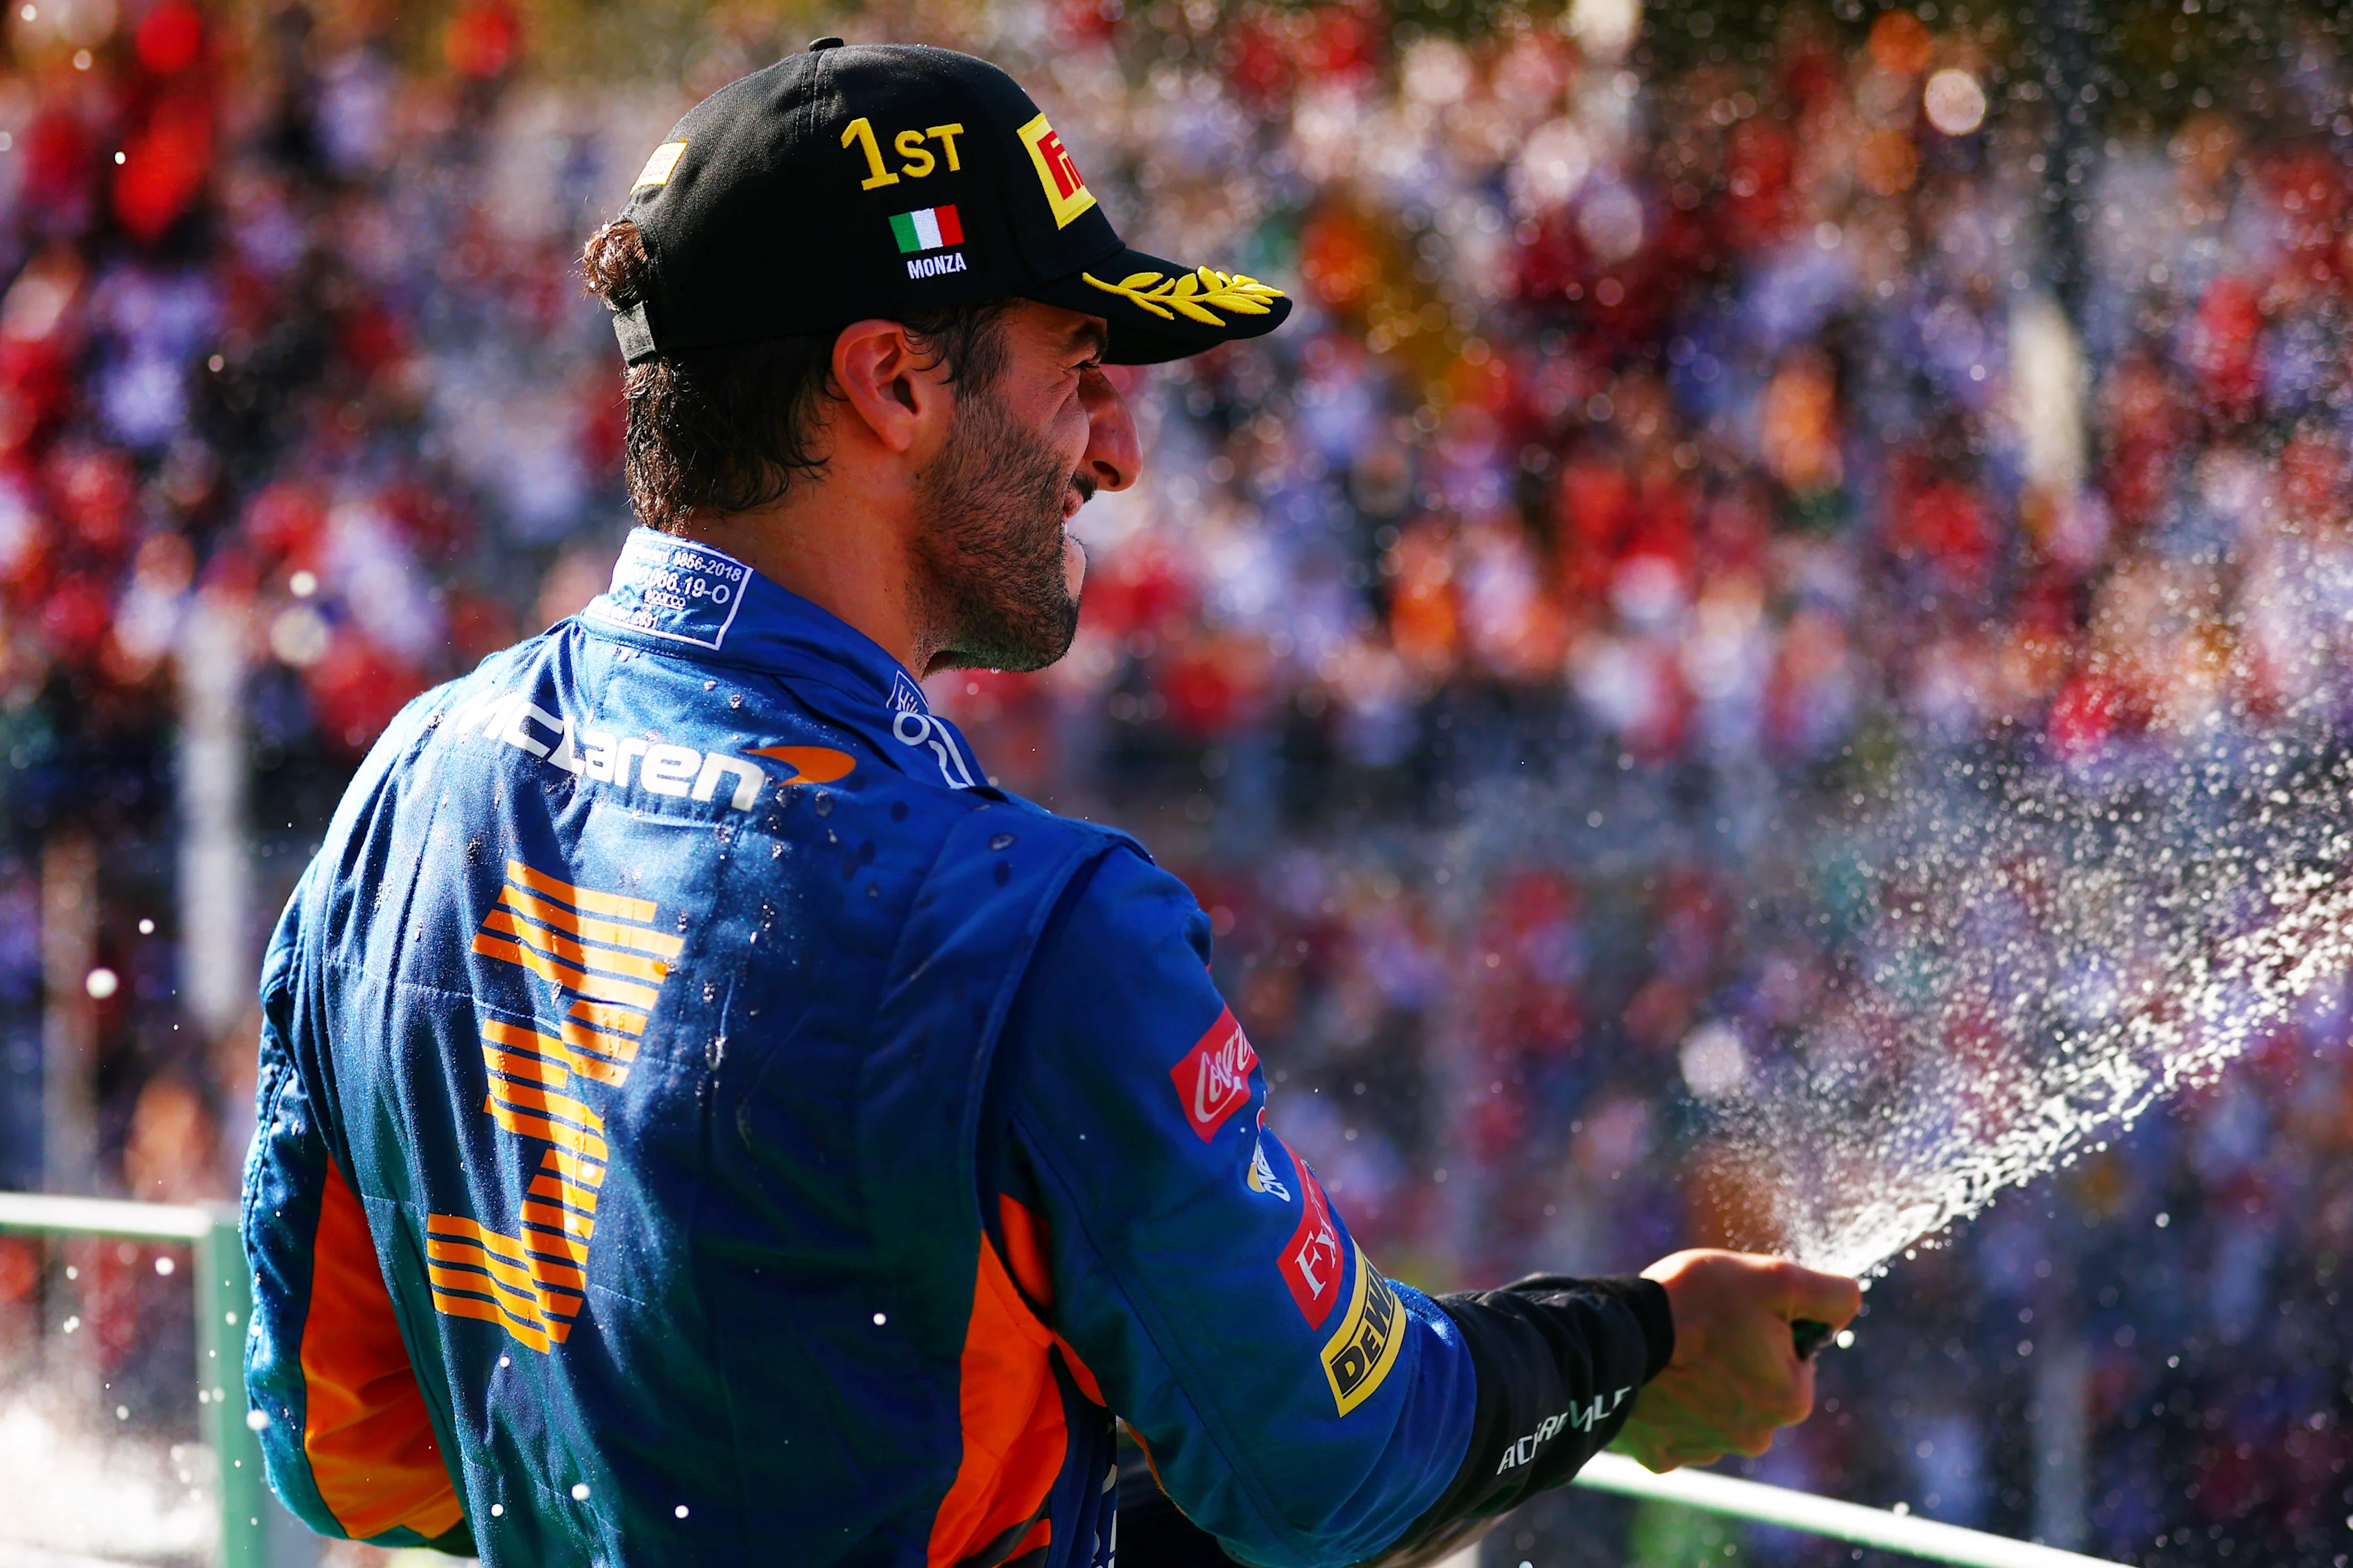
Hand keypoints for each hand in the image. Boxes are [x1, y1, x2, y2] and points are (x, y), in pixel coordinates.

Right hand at [1610, 1249, 1859, 1472]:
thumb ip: (1830, 1293)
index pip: (1793, 1354)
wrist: (1616, 1338)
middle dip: (1736, 1358)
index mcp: (1791, 1399)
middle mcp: (1756, 1437)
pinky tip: (1652, 1378)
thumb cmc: (1696, 1303)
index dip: (1767, 1325)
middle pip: (1755, 1385)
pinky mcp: (1662, 1455)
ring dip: (1701, 1383)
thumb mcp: (1775, 1278)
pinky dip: (1666, 1405)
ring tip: (1673, 1349)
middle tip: (1701, 1328)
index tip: (1735, 1312)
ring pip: (1715, 1408)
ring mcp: (1705, 1450)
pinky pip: (1673, 1426)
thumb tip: (1850, 1304)